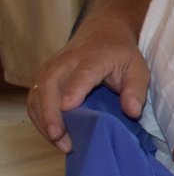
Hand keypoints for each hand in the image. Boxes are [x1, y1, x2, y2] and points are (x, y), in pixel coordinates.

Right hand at [28, 35, 151, 153]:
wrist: (102, 33)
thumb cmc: (121, 55)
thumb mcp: (137, 68)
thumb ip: (136, 90)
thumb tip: (132, 112)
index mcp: (93, 58)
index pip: (82, 74)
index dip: (75, 89)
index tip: (69, 107)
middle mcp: (67, 62)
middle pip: (50, 84)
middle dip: (51, 112)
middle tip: (59, 136)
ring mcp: (51, 69)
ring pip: (38, 94)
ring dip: (44, 120)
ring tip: (59, 142)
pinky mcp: (42, 78)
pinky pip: (35, 99)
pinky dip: (40, 118)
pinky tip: (53, 134)